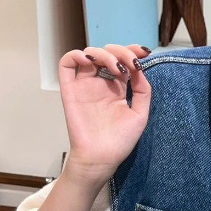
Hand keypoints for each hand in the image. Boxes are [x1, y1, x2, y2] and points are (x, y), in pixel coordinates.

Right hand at [57, 43, 152, 183]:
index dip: (131, 52)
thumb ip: (143, 91)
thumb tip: (139, 68)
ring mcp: (85, 86)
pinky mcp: (70, 89)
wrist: (101, 158)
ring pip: (89, 54)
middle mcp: (101, 84)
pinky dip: (76, 55)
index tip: (143, 52)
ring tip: (115, 67)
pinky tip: (90, 61)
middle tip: (129, 63)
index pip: (123, 62)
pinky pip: (67, 64)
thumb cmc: (119, 142)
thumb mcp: (140, 116)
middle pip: (108, 54)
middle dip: (121, 52)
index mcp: (117, 89)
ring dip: (103, 53)